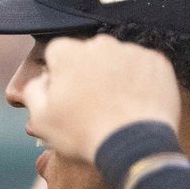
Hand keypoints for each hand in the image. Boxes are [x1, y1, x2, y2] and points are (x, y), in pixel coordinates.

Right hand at [22, 35, 180, 163]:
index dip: (58, 73)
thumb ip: (33, 92)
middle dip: (86, 71)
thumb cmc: (82, 133)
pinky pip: (141, 67)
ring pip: (116, 59)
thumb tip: (41, 80)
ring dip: (112, 76)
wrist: (134, 144)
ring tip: (114, 107)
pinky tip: (133, 104)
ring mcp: (131, 51)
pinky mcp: (156, 62)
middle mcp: (101, 44)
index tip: (63, 93)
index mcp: (69, 54)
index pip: (57, 52)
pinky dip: (137, 81)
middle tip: (89, 102)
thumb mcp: (41, 119)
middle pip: (88, 53)